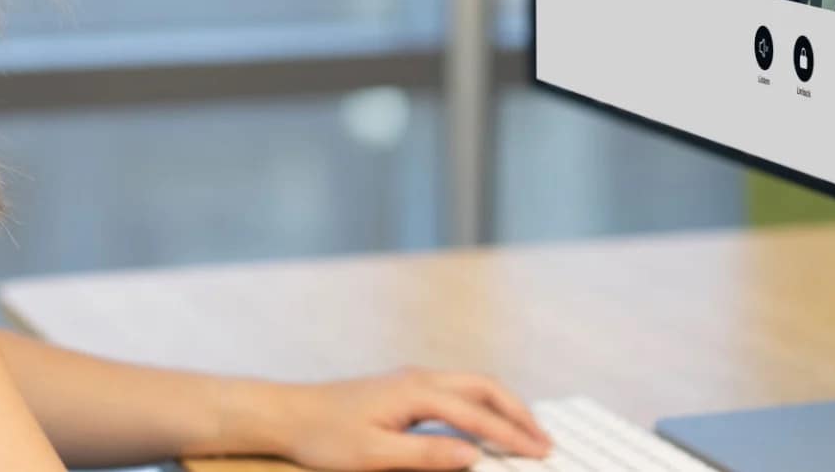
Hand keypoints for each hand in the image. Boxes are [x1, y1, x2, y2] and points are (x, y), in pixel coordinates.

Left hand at [275, 366, 551, 470]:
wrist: (290, 412)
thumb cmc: (326, 435)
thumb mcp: (375, 455)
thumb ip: (427, 455)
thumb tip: (473, 456)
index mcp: (416, 391)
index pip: (477, 413)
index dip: (511, 434)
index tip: (540, 452)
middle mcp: (419, 377)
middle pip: (484, 387)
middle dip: (518, 412)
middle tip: (544, 440)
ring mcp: (412, 380)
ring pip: (471, 385)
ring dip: (502, 407)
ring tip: (525, 433)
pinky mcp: (405, 389)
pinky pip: (456, 392)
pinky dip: (481, 406)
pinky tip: (485, 425)